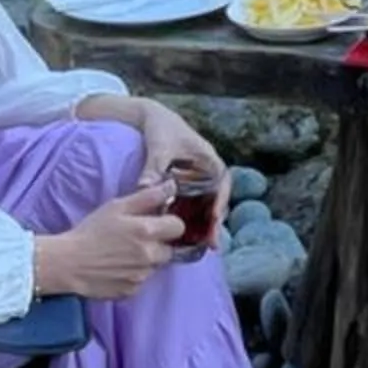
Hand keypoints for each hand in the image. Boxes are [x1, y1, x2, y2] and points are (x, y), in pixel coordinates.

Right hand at [37, 184, 182, 300]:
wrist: (68, 263)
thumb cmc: (91, 231)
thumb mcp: (117, 206)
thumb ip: (148, 197)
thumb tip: (172, 187)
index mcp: (147, 231)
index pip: (179, 227)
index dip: (169, 223)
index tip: (158, 223)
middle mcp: (149, 256)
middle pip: (170, 249)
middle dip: (158, 243)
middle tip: (136, 239)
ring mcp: (141, 276)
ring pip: (155, 266)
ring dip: (146, 260)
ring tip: (122, 254)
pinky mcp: (132, 291)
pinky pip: (141, 280)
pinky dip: (133, 274)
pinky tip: (116, 267)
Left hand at [130, 100, 230, 235]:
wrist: (152, 120)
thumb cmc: (161, 130)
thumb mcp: (159, 147)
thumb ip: (153, 167)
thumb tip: (144, 187)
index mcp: (209, 160)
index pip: (222, 183)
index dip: (220, 202)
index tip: (215, 219)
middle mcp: (208, 172)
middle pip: (217, 200)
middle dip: (215, 222)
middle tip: (212, 244)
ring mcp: (199, 181)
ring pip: (207, 206)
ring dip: (206, 225)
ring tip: (204, 247)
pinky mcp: (187, 188)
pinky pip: (194, 206)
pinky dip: (192, 220)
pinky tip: (186, 237)